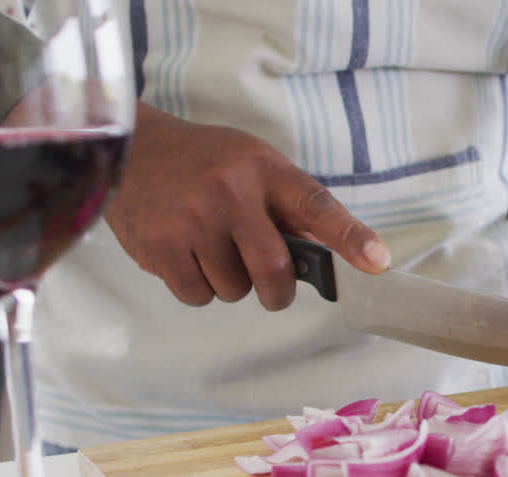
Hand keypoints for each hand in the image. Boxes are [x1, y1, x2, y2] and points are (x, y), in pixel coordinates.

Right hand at [104, 103, 389, 309]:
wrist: (130, 150)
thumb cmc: (206, 164)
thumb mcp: (255, 165)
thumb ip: (291, 208)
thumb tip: (327, 257)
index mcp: (264, 169)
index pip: (317, 206)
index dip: (351, 237)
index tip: (378, 263)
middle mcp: (229, 192)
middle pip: (273, 270)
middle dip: (277, 291)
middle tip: (270, 286)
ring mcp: (191, 219)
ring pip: (234, 289)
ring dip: (231, 284)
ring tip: (212, 250)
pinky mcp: (158, 245)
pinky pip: (197, 295)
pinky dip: (199, 288)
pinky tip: (187, 256)